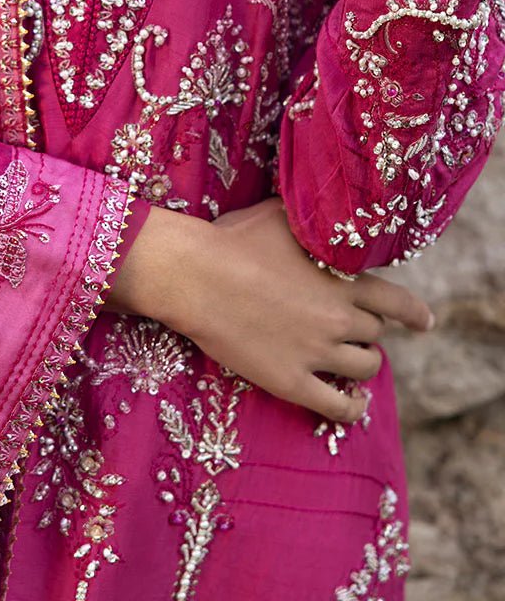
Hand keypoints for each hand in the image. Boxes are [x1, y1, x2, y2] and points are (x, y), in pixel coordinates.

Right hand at [108, 196, 433, 423]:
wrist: (194, 275)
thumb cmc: (233, 239)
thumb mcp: (281, 216)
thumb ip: (312, 220)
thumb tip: (323, 211)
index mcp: (342, 278)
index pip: (396, 301)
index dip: (413, 313)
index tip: (423, 322)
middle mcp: (338, 316)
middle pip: (375, 332)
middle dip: (366, 328)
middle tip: (349, 326)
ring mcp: (316, 352)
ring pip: (364, 367)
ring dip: (362, 362)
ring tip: (351, 359)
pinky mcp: (291, 381)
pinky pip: (337, 406)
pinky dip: (352, 407)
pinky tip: (354, 403)